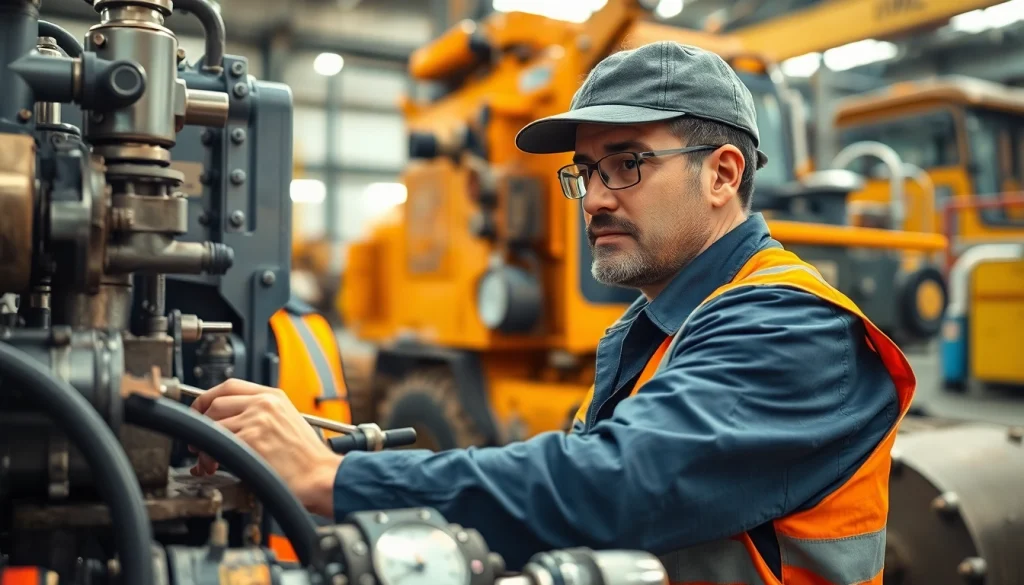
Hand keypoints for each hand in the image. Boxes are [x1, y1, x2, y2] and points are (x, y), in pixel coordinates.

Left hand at [189, 378, 341, 516]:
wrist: (321, 476)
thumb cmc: (307, 458)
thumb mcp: (288, 421)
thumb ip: (261, 414)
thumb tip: (229, 421)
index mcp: (274, 396)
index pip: (229, 385)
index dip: (207, 399)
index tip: (200, 412)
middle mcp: (265, 403)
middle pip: (216, 403)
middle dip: (201, 424)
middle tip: (200, 445)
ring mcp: (258, 419)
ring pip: (212, 425)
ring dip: (204, 447)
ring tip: (209, 463)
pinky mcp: (252, 439)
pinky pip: (216, 445)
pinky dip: (209, 457)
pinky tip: (214, 467)